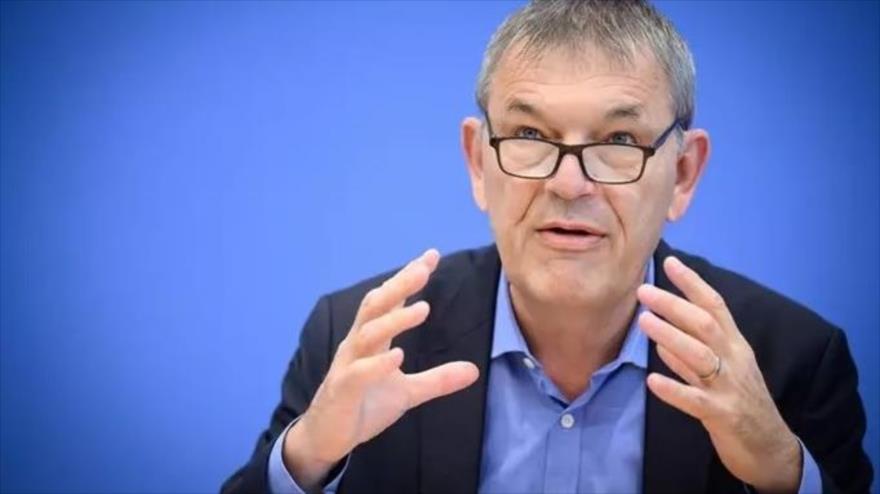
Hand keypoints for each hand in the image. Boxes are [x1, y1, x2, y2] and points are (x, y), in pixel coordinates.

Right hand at [283, 249, 479, 489]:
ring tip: (423, 309)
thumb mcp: (407, 393)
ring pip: (367, 334)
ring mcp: (347, 366)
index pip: (389, 301)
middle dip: (399, 285)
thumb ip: (437, 379)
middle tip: (423, 269)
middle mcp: (357, 345)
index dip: (407, 278)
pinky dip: (377, 364)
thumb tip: (475, 370)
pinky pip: (358, 373)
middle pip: (375, 306)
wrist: (327, 437)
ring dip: (394, 320)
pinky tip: (397, 356)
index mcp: (372, 340)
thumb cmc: (363, 405)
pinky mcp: (342, 391)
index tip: (431, 256)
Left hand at [637, 256, 801, 493]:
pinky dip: (674, 389)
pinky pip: (696, 400)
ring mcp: (729, 388)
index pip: (715, 306)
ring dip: (670, 337)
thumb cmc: (741, 402)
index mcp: (735, 345)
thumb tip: (661, 331)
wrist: (770, 447)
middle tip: (643, 291)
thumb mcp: (722, 370)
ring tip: (643, 322)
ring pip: (700, 356)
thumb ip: (692, 351)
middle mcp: (734, 360)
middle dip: (674, 305)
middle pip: (705, 325)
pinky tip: (651, 380)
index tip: (669, 263)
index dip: (693, 283)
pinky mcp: (723, 415)